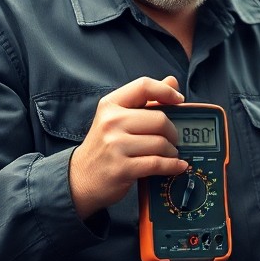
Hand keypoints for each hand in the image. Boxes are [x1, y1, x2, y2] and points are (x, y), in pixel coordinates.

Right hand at [69, 76, 189, 217]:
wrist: (80, 178)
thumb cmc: (104, 147)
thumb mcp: (116, 118)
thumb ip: (145, 100)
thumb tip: (172, 82)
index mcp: (110, 105)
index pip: (144, 86)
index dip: (166, 91)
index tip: (179, 101)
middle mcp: (111, 122)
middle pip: (160, 119)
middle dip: (173, 132)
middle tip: (172, 140)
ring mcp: (115, 146)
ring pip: (161, 143)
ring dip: (172, 151)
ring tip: (169, 154)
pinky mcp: (121, 168)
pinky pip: (157, 163)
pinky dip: (172, 165)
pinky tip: (177, 166)